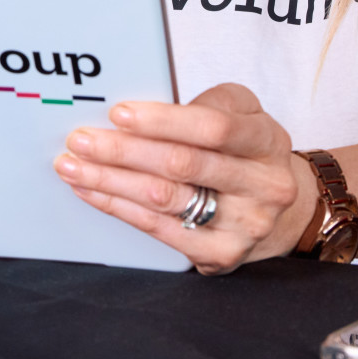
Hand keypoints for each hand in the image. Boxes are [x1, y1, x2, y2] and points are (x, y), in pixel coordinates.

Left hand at [54, 83, 315, 274]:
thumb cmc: (247, 151)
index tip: (118, 113)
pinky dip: (119, 208)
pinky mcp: (222, 255)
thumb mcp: (242, 113)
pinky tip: (94, 192)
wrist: (282, 210)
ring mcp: (245, 225)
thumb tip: (141, 108)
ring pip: (164, 200)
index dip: (162, 121)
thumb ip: (205, 103)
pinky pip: (160, 230)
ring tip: (74, 166)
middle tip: (80, 140)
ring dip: (110, 181)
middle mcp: (263, 186)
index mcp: (266, 140)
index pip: (213, 128)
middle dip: (122, 151)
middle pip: (182, 166)